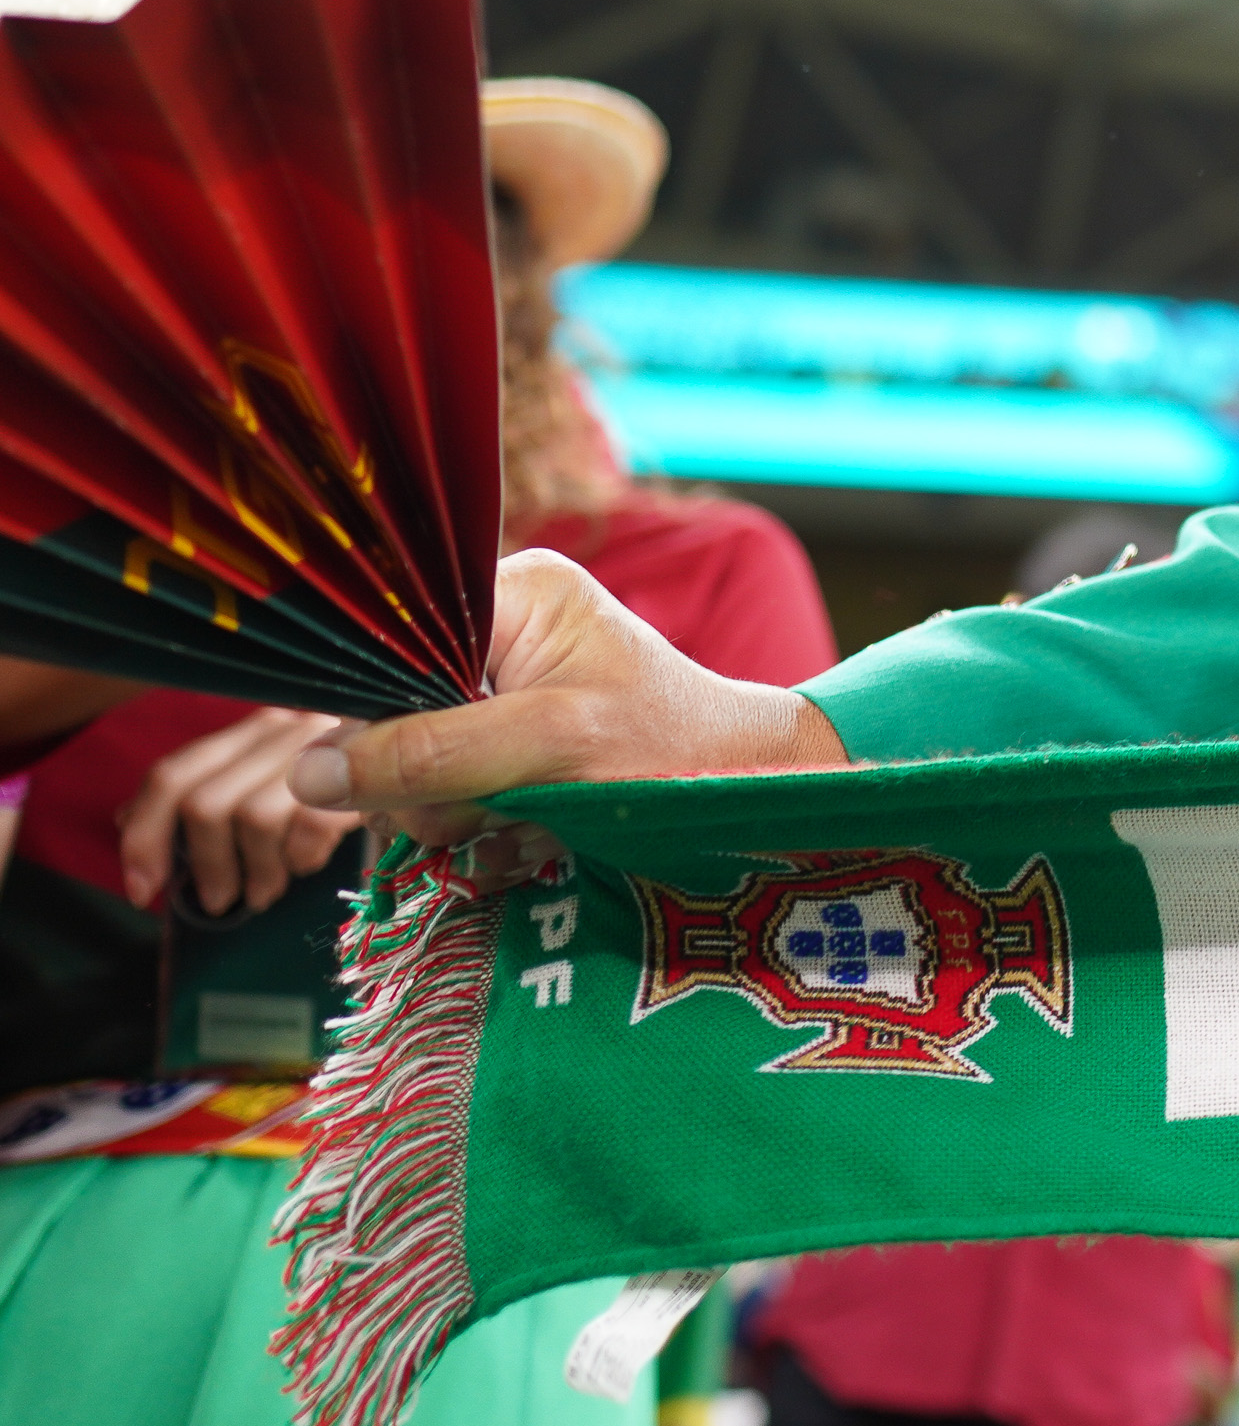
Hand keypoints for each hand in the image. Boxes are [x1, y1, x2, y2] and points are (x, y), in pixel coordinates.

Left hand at [124, 705, 359, 914]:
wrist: (433, 756)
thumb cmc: (340, 779)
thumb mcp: (265, 780)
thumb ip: (204, 790)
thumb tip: (128, 819)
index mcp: (247, 730)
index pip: (172, 775)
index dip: (145, 837)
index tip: (144, 890)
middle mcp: (281, 728)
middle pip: (206, 804)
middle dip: (204, 867)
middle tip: (219, 900)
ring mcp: (327, 745)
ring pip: (254, 819)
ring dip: (255, 872)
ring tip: (266, 891)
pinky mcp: (371, 770)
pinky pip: (310, 828)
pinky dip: (302, 859)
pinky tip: (308, 864)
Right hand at [299, 550, 846, 840]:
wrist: (743, 794)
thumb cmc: (671, 752)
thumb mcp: (550, 748)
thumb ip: (431, 755)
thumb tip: (309, 773)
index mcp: (510, 592)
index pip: (390, 632)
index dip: (377, 707)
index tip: (401, 764)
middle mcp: (494, 630)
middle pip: (387, 709)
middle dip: (424, 778)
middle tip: (490, 804)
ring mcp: (495, 689)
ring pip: (405, 763)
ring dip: (451, 812)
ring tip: (522, 818)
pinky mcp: (500, 743)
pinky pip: (440, 791)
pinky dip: (473, 825)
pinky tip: (524, 832)